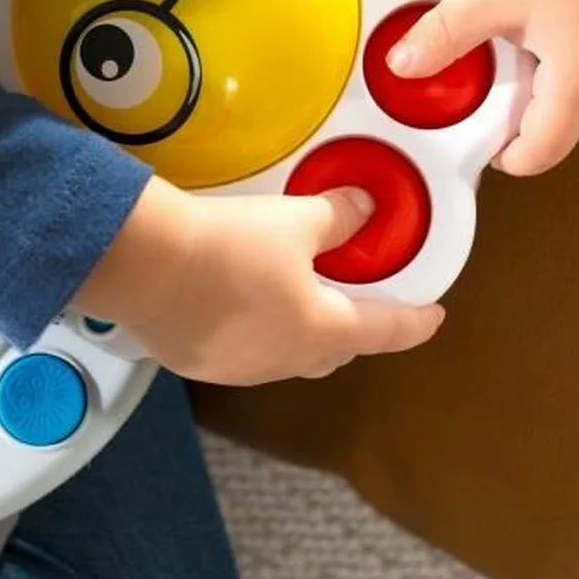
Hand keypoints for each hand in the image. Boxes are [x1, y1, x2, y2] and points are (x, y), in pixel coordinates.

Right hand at [74, 178, 443, 384]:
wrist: (145, 266)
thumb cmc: (231, 244)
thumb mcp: (294, 219)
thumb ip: (338, 217)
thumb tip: (365, 209)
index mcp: (320, 330)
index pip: (384, 331)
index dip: (414, 323)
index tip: (434, 318)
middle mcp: (285, 361)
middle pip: (334, 351)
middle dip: (352, 330)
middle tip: (356, 300)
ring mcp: (239, 369)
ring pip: (287, 355)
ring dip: (301, 333)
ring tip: (296, 300)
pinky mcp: (199, 364)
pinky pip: (243, 352)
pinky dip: (256, 332)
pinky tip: (239, 305)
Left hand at [386, 0, 578, 174]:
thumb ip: (446, 34)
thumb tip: (399, 66)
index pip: (542, 154)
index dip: (506, 153)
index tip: (482, 134)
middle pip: (561, 133)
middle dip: (524, 116)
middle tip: (500, 71)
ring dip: (551, 92)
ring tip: (532, 43)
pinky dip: (578, 72)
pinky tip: (562, 31)